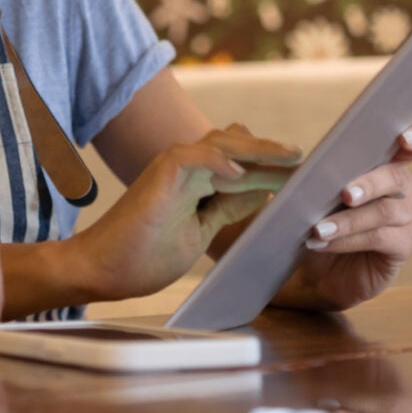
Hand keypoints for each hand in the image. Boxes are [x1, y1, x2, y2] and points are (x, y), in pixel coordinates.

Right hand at [68, 125, 299, 303]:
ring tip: (290, 158)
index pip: (243, 164)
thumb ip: (227, 208)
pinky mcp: (160, 174)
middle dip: (273, 153)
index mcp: (197, 180)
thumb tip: (262, 193)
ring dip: (258, 150)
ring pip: (222, 143)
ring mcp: (173, 167)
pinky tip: (244, 173)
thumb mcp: (201, 232)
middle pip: (238, 144)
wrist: (103, 269)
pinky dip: (220, 161)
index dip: (274, 166)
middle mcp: (186, 166)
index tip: (308, 174)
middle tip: (309, 161)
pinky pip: (195, 157)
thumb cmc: (144, 255)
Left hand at [271, 121, 411, 312]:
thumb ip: (310, 174)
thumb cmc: (319, 220)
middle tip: (344, 194)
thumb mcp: (310, 194)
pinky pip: (380, 238)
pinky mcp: (405, 244)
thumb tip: (293, 163)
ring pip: (384, 211)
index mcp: (385, 162)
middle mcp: (403, 187)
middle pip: (396, 176)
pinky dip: (348, 239)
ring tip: (318, 228)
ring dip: (348, 220)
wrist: (320, 268)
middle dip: (368, 183)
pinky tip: (324, 242)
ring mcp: (409, 216)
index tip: (403, 139)